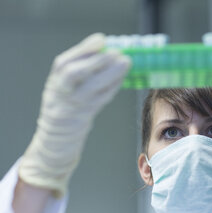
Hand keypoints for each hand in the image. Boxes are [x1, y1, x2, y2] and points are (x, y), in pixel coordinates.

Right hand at [18, 33, 130, 196]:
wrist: (55, 142)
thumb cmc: (65, 109)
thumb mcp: (66, 89)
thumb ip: (80, 73)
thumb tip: (107, 53)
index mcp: (53, 83)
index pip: (64, 63)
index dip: (84, 49)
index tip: (102, 39)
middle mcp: (58, 94)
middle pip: (73, 74)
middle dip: (97, 60)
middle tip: (117, 52)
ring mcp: (68, 108)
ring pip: (89, 89)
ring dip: (109, 74)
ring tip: (126, 62)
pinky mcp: (80, 120)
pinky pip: (98, 102)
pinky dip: (110, 89)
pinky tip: (121, 80)